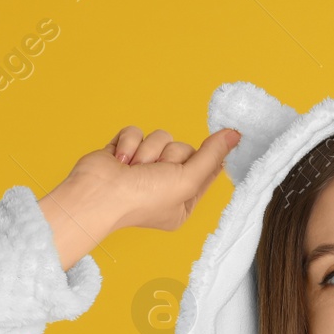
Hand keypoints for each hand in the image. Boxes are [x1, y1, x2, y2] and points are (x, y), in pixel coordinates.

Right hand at [37, 125, 241, 268]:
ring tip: (135, 169)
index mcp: (182, 201)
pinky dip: (128, 143)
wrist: (98, 194)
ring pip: (159, 138)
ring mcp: (142, 169)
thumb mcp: (187, 180)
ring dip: (147, 151)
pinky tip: (120, 160)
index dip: (207, 157)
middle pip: (182, 149)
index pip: (205, 170)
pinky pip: (136, 132)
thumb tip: (234, 135)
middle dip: (169, 155)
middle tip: (157, 171)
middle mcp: (163, 186)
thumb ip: (212, 156)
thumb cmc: (142, 199)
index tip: (221, 141)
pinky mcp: (124, 153)